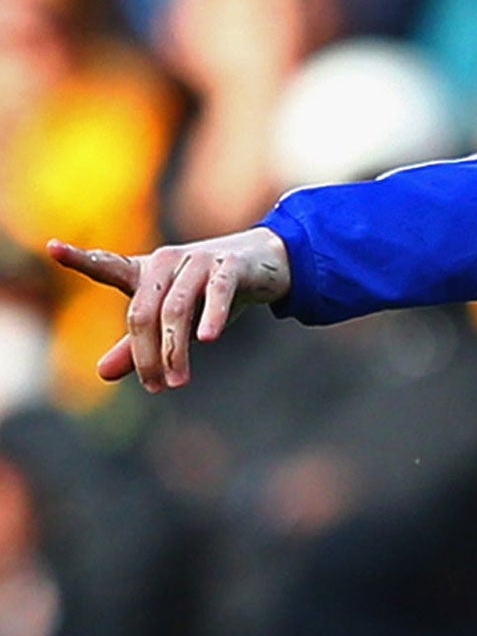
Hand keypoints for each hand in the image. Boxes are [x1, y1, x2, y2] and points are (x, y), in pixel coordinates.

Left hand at [46, 228, 291, 391]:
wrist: (265, 262)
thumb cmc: (209, 291)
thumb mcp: (171, 318)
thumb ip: (136, 344)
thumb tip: (101, 374)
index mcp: (145, 272)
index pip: (107, 265)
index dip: (80, 258)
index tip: (52, 247)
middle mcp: (166, 262)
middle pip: (143, 312)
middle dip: (146, 354)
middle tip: (154, 387)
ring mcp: (199, 261)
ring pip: (176, 309)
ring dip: (175, 349)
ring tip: (177, 381)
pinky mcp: (230, 266)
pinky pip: (217, 293)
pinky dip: (212, 316)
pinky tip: (208, 338)